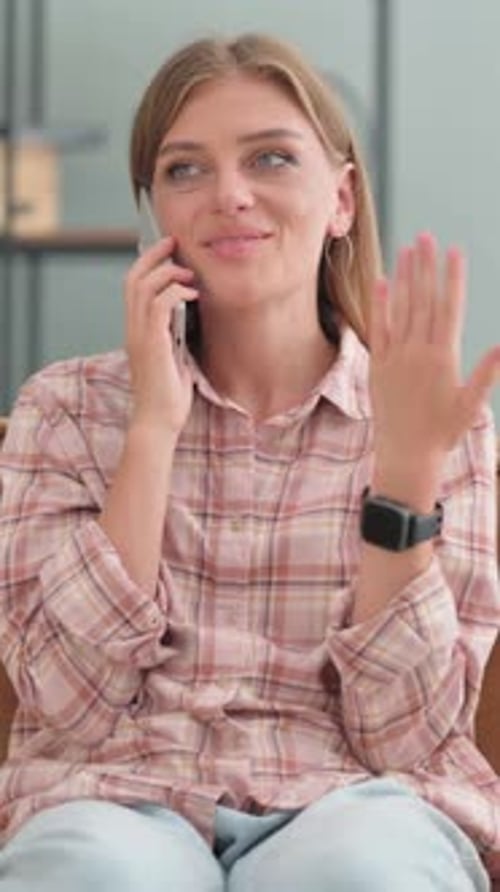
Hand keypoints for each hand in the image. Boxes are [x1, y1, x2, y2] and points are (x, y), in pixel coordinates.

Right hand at [124, 236, 198, 432]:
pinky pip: (158, 304)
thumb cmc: (168, 396)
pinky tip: (192, 296)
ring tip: (188, 275)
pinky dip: (176, 292)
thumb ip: (175, 336)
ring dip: (167, 273)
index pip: (132, 287)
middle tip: (174, 244)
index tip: (167, 250)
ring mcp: (138, 335)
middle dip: (154, 256)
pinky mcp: (151, 343)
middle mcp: (132, 329)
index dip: (147, 264)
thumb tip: (189, 316)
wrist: (159, 421)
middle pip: (133, 278)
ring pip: (143, 286)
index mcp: (135, 331)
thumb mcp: (174, 358)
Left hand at [368, 233, 499, 489]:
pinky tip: (382, 281)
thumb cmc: (442, 433)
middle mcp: (417, 352)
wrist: (405, 454)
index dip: (452, 277)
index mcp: (442, 358)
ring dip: (405, 277)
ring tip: (408, 249)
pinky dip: (380, 305)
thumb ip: (485, 374)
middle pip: (423, 300)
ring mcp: (395, 357)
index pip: (448, 308)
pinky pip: (378, 329)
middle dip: (426, 266)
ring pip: (400, 309)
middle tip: (426, 237)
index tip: (455, 251)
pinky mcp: (378, 365)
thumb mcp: (470, 405)